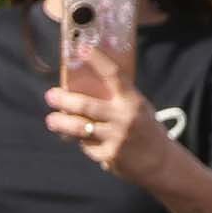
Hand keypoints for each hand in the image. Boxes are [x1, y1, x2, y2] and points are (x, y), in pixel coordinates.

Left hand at [43, 47, 174, 185]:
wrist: (161, 163)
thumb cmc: (145, 130)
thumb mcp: (138, 108)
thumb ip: (117, 99)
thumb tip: (84, 88)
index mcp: (132, 101)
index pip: (114, 75)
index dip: (98, 60)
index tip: (82, 49)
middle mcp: (124, 117)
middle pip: (87, 105)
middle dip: (64, 100)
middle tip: (50, 95)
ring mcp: (116, 138)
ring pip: (80, 128)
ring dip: (61, 123)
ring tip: (51, 120)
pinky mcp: (109, 156)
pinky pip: (87, 146)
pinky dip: (82, 142)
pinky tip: (80, 140)